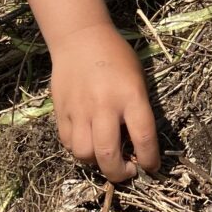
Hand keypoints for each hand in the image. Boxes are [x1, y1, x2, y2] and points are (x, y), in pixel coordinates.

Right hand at [51, 23, 160, 182]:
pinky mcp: (60, 110)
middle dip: (119, 173)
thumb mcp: (137, 80)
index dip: (149, 160)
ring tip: (105, 155)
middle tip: (126, 171)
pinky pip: (68, 142)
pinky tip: (88, 141)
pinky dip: (79, 149)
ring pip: (84, 154)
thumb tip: (136, 146)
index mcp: (130, 95)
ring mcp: (79, 109)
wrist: (80, 38)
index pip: (143, 137)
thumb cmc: (117, 58)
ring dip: (96, 162)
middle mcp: (104, 105)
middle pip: (108, 154)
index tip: (151, 167)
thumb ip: (138, 112)